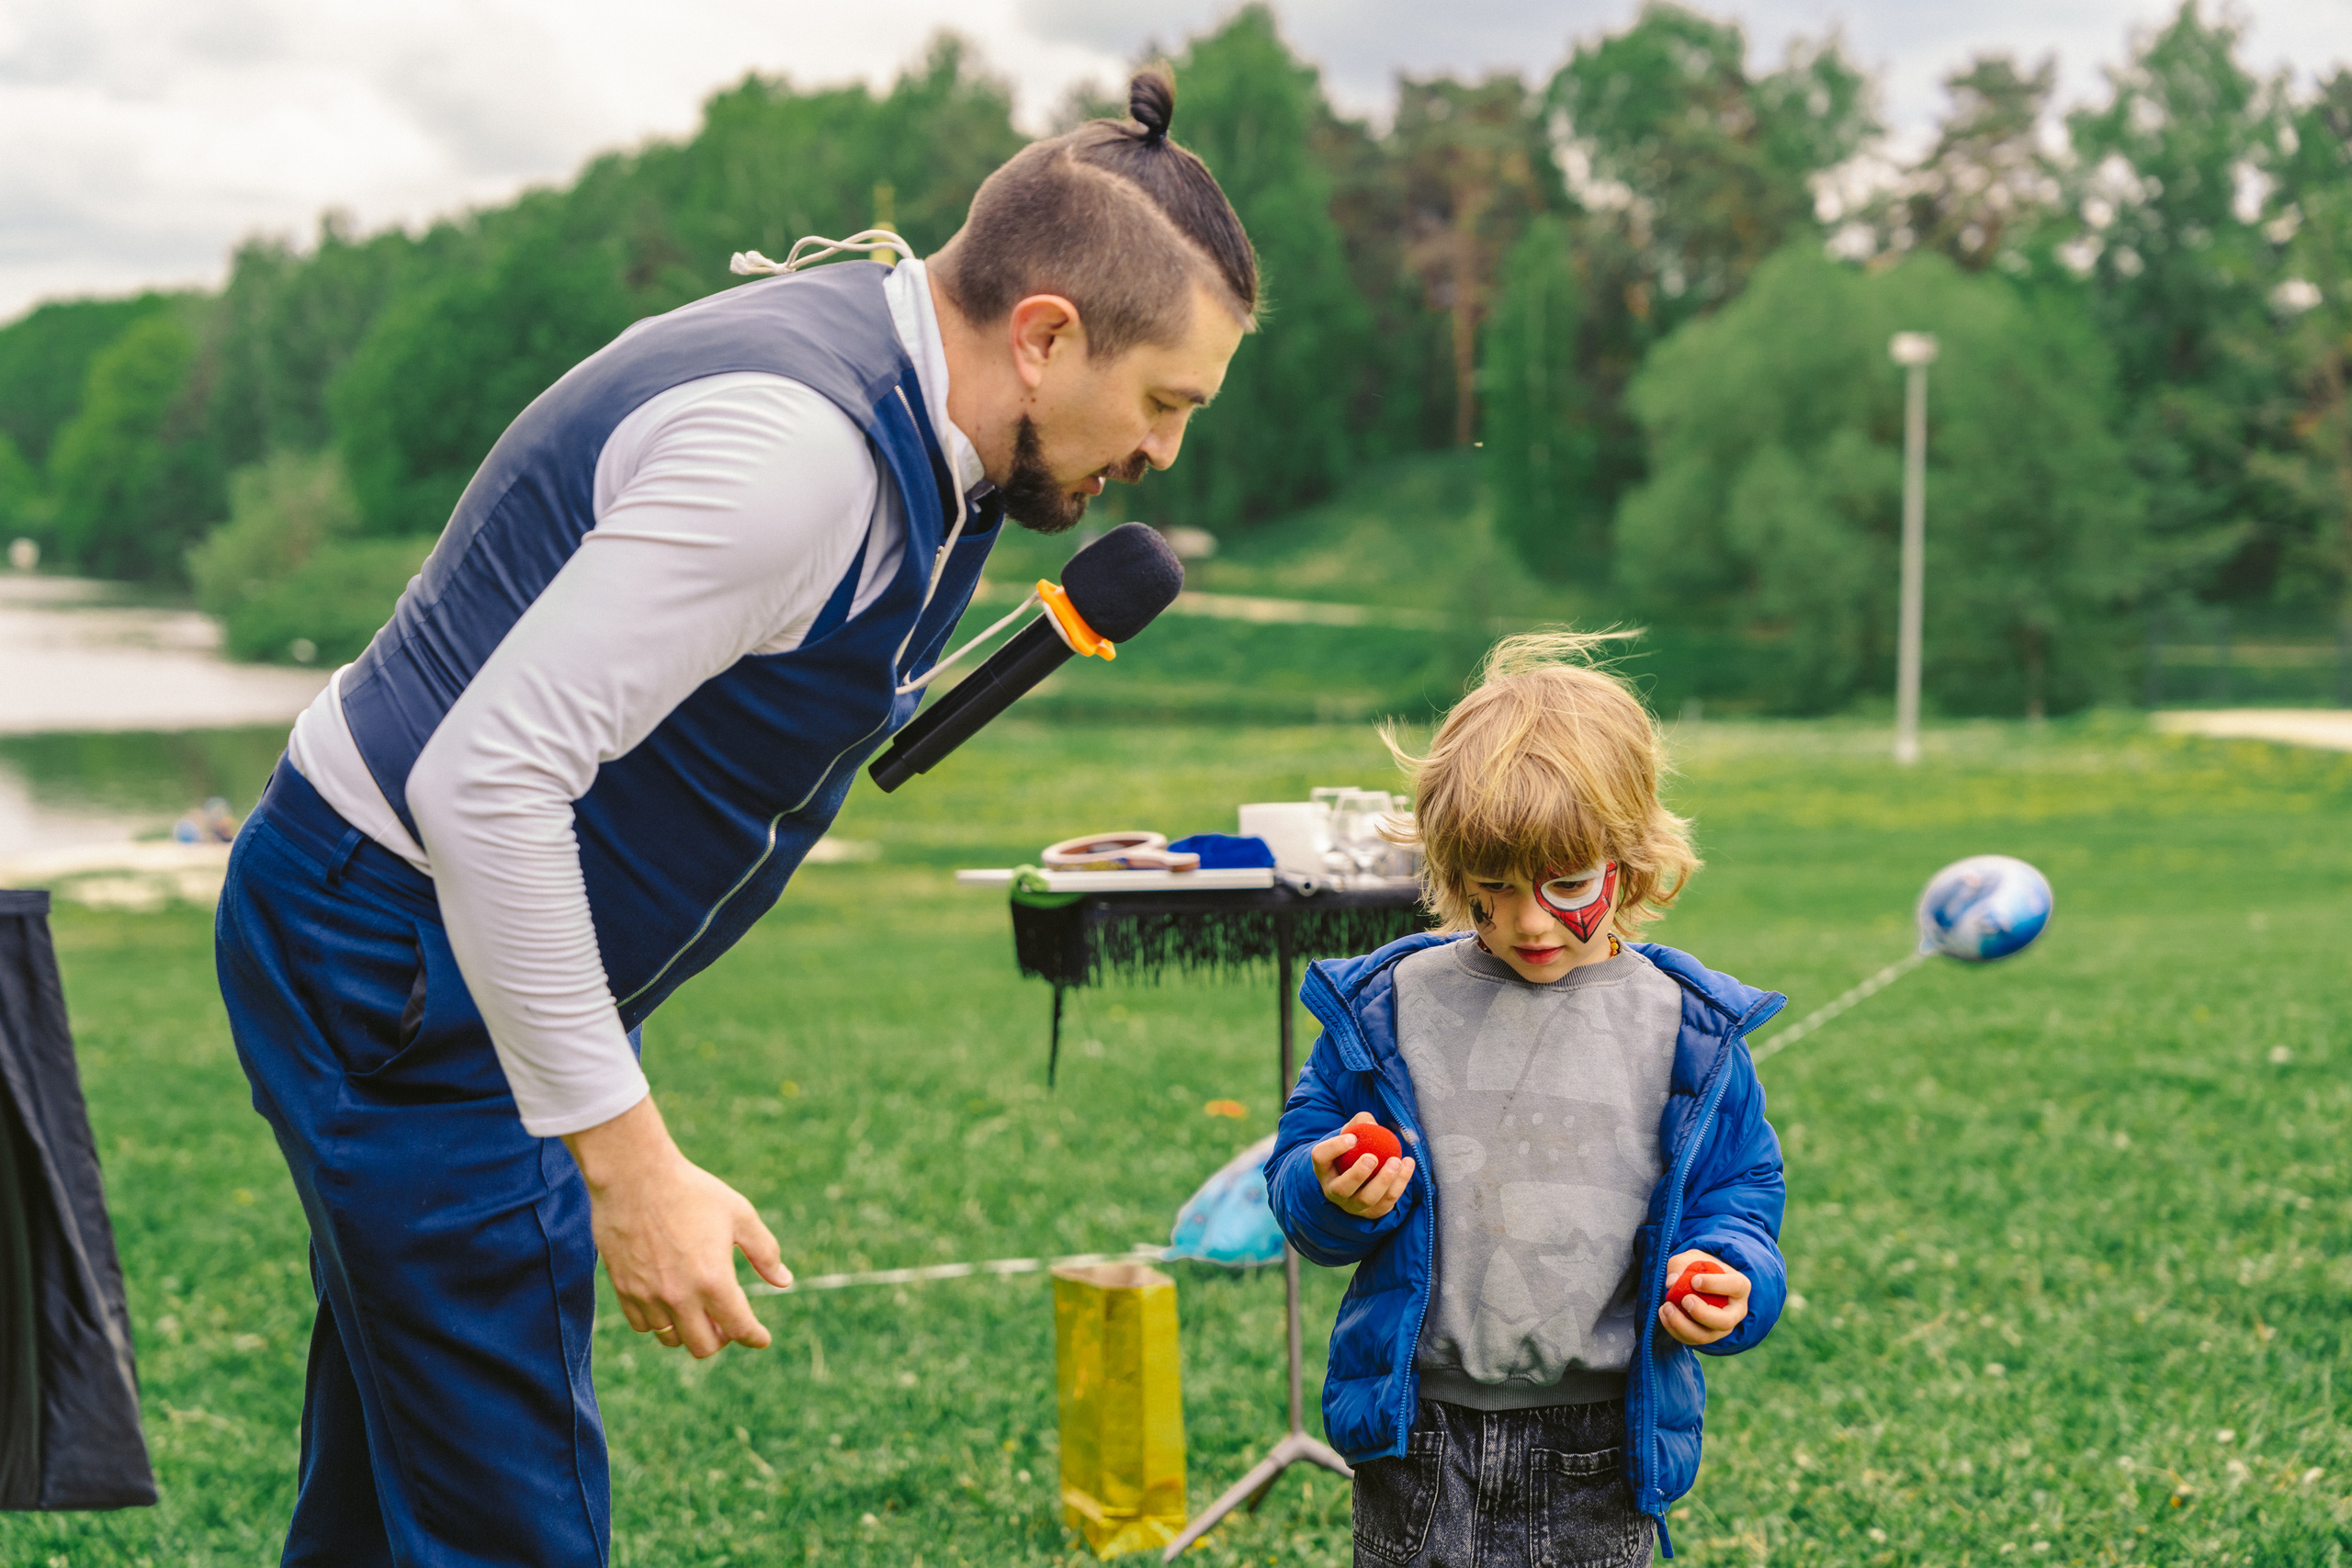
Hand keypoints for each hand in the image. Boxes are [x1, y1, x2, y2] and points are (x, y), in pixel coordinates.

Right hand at [562, 1096, 791, 1357]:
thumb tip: (785, 1282)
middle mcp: (680, 1296)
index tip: (760, 1338)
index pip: (739, 1328)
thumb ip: (764, 1252)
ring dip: (689, 1332)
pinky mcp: (623, 1289)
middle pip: (703, 1347)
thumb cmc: (692, 1191)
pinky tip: (669, 1304)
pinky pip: (643, 1325)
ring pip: (671, 1339)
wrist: (635, 1176)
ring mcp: (648, 1296)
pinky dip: (659, 1322)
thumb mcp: (740, 1215)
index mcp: (714, 1280)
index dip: (755, 1337)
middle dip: (722, 1339)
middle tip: (727, 1322)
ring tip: (698, 1312)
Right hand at [1310, 1111, 1416, 1219]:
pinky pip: (1387, 1202)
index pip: (1320, 1157)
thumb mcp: (1353, 1133)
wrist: (1362, 1177)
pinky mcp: (1372, 1212)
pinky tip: (1408, 1165)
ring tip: (1396, 1161)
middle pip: (1342, 1188)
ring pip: (1367, 1199)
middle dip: (1358, 1174)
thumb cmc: (1354, 1150)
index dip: (1334, 1148)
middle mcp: (1334, 1190)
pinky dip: (1400, 1184)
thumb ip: (1362, 1123)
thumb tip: (1373, 1124)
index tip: (1353, 1138)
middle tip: (1372, 1158)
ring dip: (1383, 1180)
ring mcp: (1353, 1205)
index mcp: (1324, 1168)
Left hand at [1659, 1249, 1748, 1346]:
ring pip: (1705, 1336)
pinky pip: (1691, 1340)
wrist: (1700, 1282)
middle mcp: (1735, 1311)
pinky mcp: (1706, 1336)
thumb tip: (1671, 1283)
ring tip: (1667, 1307)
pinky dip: (1674, 1329)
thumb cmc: (1700, 1268)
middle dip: (1702, 1313)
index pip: (1735, 1287)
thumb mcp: (1691, 1257)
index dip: (1714, 1285)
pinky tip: (1663, 1313)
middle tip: (1685, 1299)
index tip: (1694, 1280)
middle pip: (1724, 1321)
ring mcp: (1722, 1328)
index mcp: (1740, 1286)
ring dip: (1682, 1324)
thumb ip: (1680, 1265)